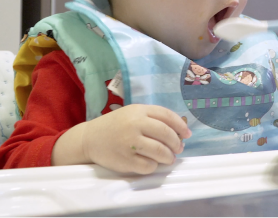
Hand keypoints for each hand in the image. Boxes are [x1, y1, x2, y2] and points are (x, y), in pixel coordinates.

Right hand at [53, 104, 191, 173]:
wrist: (89, 139)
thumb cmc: (116, 126)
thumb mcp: (133, 114)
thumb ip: (154, 118)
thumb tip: (180, 131)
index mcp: (139, 111)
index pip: (167, 116)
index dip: (181, 126)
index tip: (187, 134)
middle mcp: (134, 125)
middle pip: (166, 134)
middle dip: (177, 143)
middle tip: (179, 148)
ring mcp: (129, 143)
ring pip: (160, 152)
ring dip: (169, 157)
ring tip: (168, 158)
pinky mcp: (125, 160)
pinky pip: (149, 165)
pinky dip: (154, 165)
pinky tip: (152, 163)